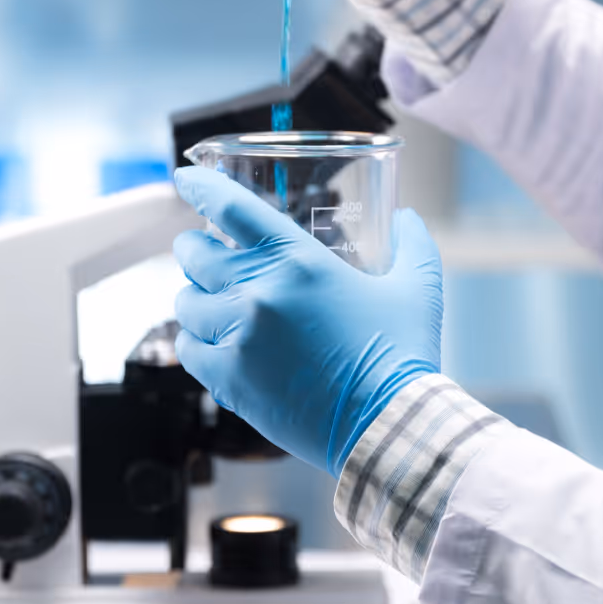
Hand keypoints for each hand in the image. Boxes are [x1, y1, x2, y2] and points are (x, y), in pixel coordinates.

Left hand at [171, 167, 443, 473]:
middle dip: (194, 250)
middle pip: (194, 254)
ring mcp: (238, 336)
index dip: (200, 186)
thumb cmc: (403, 356)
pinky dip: (196, 343)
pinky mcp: (228, 378)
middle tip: (204, 256)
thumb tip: (407, 218)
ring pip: (184, 302)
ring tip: (215, 307)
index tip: (185, 178)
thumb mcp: (417, 290)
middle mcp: (259, 292)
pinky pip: (187, 348)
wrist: (388, 424)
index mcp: (298, 260)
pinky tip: (216, 346)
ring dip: (196, 300)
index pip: (231, 207)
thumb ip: (413, 245)